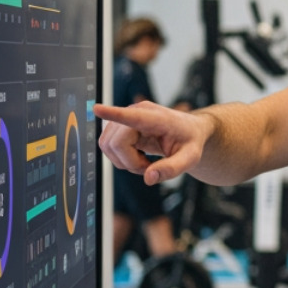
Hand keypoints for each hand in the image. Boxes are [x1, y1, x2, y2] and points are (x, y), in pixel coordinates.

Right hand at [96, 101, 213, 184]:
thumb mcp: (190, 158)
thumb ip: (172, 169)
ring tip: (147, 163)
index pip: (131, 116)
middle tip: (150, 168)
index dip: (112, 113)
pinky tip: (139, 157)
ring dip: (125, 162)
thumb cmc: (191, 141)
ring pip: (108, 146)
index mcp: (156, 118)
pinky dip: (122, 159)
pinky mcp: (119, 127)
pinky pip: (108, 147)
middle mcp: (136, 112)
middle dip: (130, 163)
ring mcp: (125, 119)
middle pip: (116, 144)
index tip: (97, 109)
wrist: (190, 131)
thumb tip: (148, 178)